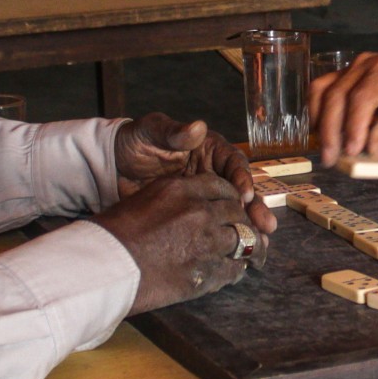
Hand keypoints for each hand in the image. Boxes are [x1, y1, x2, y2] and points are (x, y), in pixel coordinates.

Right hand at [92, 172, 269, 315]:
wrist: (103, 267)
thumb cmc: (113, 233)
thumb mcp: (143, 198)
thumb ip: (174, 197)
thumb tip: (191, 203)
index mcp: (182, 189)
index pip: (221, 186)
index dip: (233, 196)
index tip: (236, 205)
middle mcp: (199, 211)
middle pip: (237, 212)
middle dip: (245, 221)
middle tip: (253, 230)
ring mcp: (206, 243)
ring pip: (243, 240)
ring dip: (249, 247)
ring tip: (255, 254)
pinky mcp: (206, 273)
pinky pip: (233, 269)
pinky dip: (237, 269)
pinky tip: (236, 271)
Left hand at [114, 113, 275, 235]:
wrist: (111, 168)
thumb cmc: (135, 142)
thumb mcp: (152, 132)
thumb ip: (174, 133)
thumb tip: (197, 127)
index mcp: (209, 148)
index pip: (233, 162)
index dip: (242, 178)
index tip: (245, 195)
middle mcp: (214, 171)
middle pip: (241, 189)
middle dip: (254, 207)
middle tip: (266, 225)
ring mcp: (206, 195)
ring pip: (233, 210)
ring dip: (248, 225)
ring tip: (261, 242)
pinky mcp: (195, 214)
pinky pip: (215, 225)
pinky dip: (227, 236)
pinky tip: (238, 251)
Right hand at [309, 50, 377, 164]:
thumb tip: (366, 157)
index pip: (362, 98)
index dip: (353, 126)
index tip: (351, 152)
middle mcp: (364, 65)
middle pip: (336, 95)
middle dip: (330, 131)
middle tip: (330, 160)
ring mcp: (352, 67)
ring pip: (322, 90)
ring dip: (319, 120)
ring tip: (324, 147)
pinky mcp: (345, 74)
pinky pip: (323, 88)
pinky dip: (317, 110)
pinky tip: (321, 130)